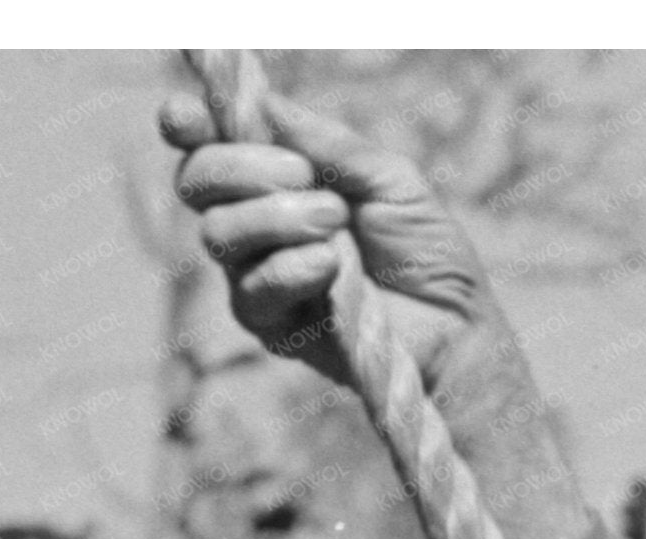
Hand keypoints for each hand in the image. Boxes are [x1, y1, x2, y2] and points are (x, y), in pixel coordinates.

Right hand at [160, 85, 498, 392]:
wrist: (460, 329)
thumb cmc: (428, 253)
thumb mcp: (391, 180)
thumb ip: (329, 143)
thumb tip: (265, 103)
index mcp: (275, 180)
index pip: (206, 145)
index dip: (186, 124)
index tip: (185, 116)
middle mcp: (254, 225)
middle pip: (197, 182)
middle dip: (243, 168)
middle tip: (305, 177)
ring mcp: (256, 276)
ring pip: (217, 233)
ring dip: (277, 218)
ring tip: (336, 223)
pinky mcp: (270, 326)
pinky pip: (250, 289)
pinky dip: (290, 269)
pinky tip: (331, 266)